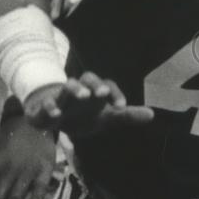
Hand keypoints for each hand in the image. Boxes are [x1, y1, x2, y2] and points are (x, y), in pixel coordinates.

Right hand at [24, 73, 154, 137]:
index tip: (122, 107)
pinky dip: (51, 107)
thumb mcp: (107, 118)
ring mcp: (63, 96)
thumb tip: (152, 114)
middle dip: (95, 85)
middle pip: (88, 78)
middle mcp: (81, 90)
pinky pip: (48, 103)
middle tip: (102, 93)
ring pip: (68, 86)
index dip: (115, 94)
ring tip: (83, 96)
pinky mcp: (47, 106)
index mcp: (96, 92)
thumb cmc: (84, 115)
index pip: (108, 85)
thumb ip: (127, 116)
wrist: (55, 119)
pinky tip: (57, 114)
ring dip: (75, 89)